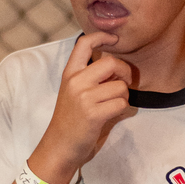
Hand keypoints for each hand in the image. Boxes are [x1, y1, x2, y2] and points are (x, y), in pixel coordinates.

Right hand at [29, 31, 134, 183]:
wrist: (59, 146)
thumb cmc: (70, 120)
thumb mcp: (73, 92)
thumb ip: (90, 77)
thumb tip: (117, 67)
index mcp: (70, 73)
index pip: (84, 43)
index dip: (102, 36)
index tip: (114, 38)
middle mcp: (75, 81)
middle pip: (111, 62)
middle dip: (125, 72)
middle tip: (123, 82)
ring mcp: (84, 97)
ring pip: (120, 86)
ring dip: (123, 96)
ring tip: (111, 105)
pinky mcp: (93, 113)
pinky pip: (121, 103)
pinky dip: (122, 109)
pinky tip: (110, 114)